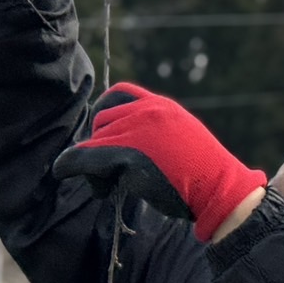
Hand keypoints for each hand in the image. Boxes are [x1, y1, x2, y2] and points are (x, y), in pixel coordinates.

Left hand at [53, 83, 267, 243]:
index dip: (103, 111)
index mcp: (161, 107)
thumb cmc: (204, 173)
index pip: (119, 93)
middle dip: (97, 143)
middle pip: (102, 120)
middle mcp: (147, 112)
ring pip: (94, 140)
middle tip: (108, 172)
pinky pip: (85, 157)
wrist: (220, 189)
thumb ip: (155, 133)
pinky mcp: (128, 156)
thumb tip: (123, 145)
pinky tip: (63, 171)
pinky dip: (68, 164)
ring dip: (91, 164)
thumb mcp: (181, 138)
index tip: (101, 132)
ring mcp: (137, 132)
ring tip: (108, 185)